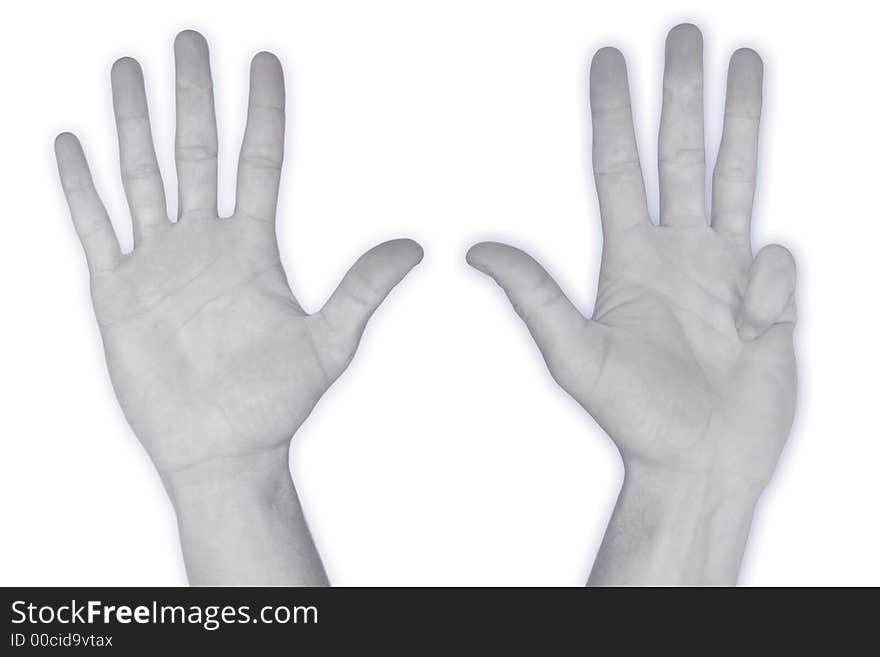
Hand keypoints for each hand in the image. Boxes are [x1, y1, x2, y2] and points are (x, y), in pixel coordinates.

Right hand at [55, 31, 421, 583]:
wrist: (222, 450)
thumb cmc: (276, 403)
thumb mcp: (329, 342)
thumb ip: (363, 289)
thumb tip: (416, 247)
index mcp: (254, 248)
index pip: (259, 161)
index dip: (262, 111)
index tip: (264, 60)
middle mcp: (205, 244)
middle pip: (195, 151)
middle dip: (192, 95)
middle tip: (189, 39)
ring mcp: (158, 264)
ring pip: (141, 175)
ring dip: (133, 122)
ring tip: (126, 68)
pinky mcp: (117, 293)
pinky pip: (95, 227)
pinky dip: (80, 188)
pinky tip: (71, 143)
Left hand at [467, 24, 795, 583]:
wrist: (700, 465)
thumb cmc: (634, 419)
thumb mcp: (574, 354)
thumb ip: (532, 296)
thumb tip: (475, 247)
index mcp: (628, 259)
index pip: (618, 167)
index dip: (612, 112)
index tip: (609, 57)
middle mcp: (676, 253)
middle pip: (681, 154)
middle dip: (682, 92)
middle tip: (685, 32)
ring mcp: (724, 272)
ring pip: (736, 176)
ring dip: (741, 118)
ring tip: (747, 61)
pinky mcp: (768, 299)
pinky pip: (780, 264)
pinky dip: (771, 289)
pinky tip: (755, 331)